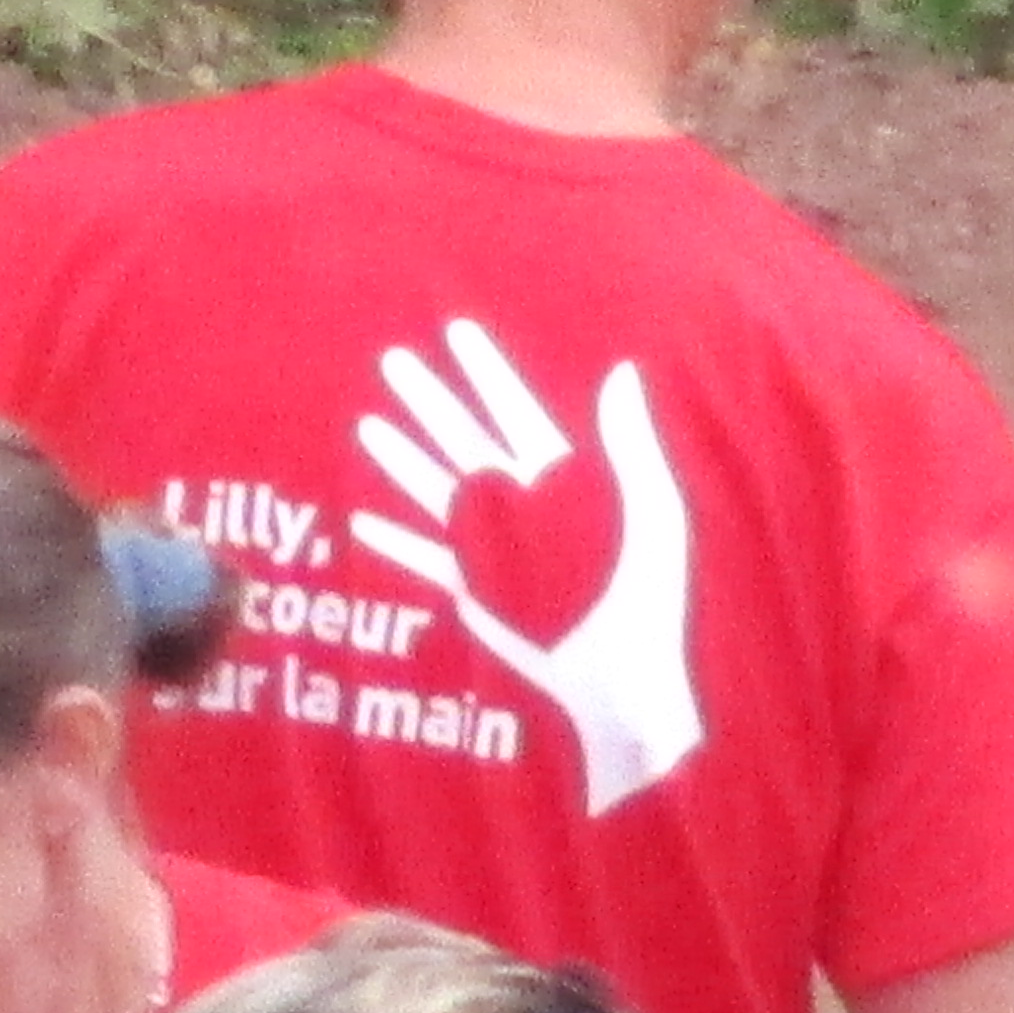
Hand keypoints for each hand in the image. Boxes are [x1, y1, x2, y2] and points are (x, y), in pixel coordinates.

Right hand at [345, 322, 703, 817]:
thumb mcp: (650, 515)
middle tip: (393, 361)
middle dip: (429, 401)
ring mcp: (494, 548)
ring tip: (368, 423)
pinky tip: (363, 522)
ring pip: (436, 488)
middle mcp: (523, 505)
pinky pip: (424, 558)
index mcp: (567, 481)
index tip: (456, 332)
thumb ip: (632, 447)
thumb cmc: (646, 600)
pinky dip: (394, 541)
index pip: (516, 412)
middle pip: (464, 439)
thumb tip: (621, 371)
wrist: (621, 681)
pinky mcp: (475, 592)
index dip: (486, 372)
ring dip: (401, 458)